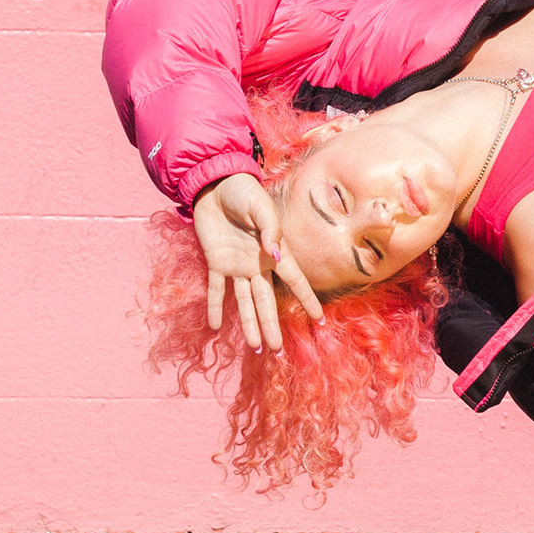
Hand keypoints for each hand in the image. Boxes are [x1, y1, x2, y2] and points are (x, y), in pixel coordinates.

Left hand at [191, 172, 322, 347]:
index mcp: (274, 251)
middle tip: (276, 349)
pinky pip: (215, 289)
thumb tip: (276, 256)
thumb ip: (270, 230)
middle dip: (271, 324)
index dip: (306, 299)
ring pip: (244, 301)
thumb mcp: (261, 206)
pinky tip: (215, 327)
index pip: (294, 280)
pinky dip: (214, 307)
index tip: (319, 319)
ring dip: (249, 324)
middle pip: (266, 300)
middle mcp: (257, 264)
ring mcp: (236, 265)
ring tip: (256, 347)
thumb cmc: (243, 191)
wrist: (214, 183)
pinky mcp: (215, 261)